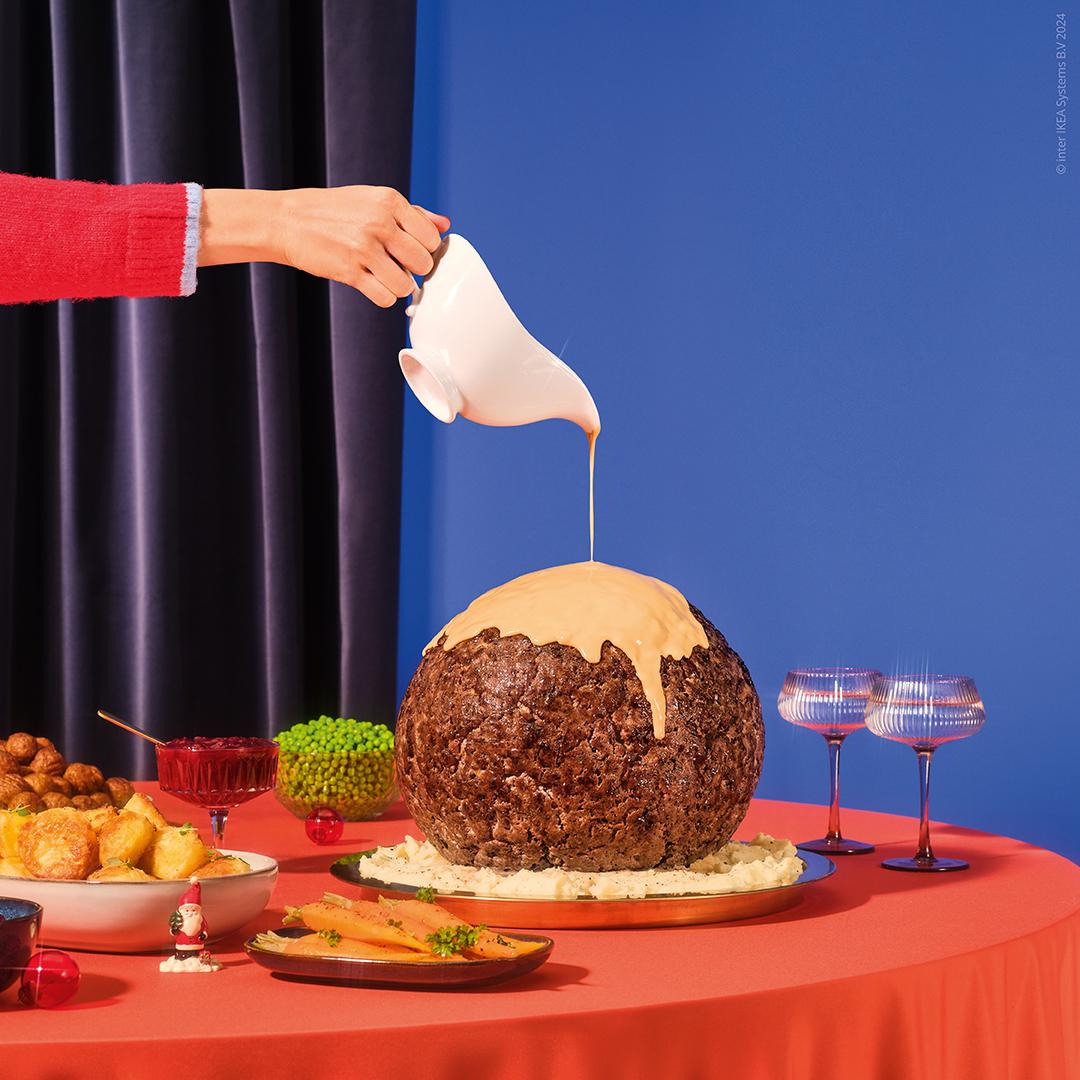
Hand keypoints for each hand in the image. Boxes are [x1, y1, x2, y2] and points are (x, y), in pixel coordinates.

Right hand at [199, 186, 450, 306]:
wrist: (287, 221)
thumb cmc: (334, 211)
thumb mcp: (373, 201)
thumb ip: (412, 214)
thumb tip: (445, 225)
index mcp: (390, 201)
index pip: (432, 238)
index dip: (424, 249)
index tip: (408, 251)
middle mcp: (380, 222)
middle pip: (424, 264)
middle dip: (413, 270)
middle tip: (395, 265)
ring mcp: (364, 248)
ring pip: (406, 285)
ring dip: (397, 286)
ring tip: (382, 276)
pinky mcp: (349, 271)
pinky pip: (386, 297)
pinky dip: (383, 297)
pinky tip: (371, 285)